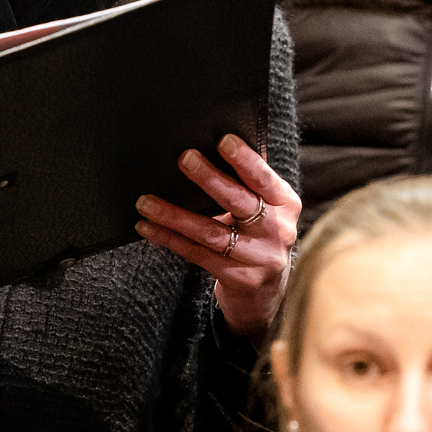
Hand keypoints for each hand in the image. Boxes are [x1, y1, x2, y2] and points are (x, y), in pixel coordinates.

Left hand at [135, 134, 299, 340]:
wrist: (267, 293)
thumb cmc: (260, 236)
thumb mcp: (267, 206)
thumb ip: (253, 178)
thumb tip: (238, 138)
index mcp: (286, 204)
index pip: (264, 178)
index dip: (245, 160)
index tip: (224, 141)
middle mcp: (277, 231)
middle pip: (239, 202)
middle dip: (209, 178)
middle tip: (184, 159)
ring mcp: (259, 258)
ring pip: (211, 232)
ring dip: (175, 215)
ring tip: (146, 202)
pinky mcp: (239, 279)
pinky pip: (197, 254)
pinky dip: (170, 239)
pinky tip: (148, 228)